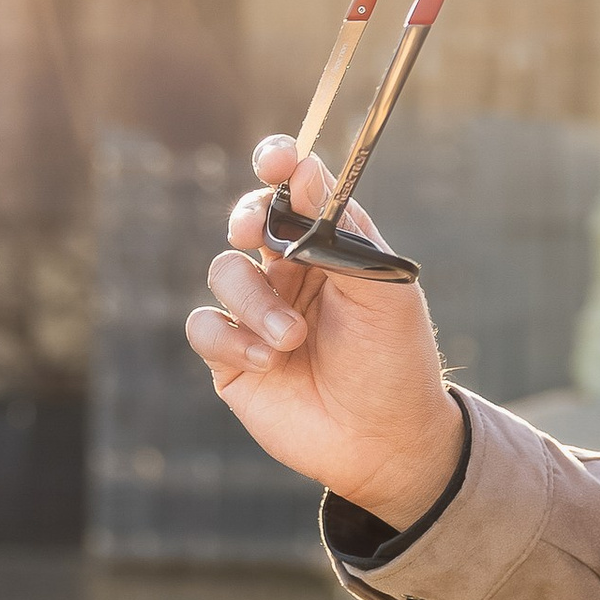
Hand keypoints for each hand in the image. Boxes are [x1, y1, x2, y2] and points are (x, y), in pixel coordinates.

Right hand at [184, 137, 463, 523]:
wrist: (386, 440)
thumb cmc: (394, 359)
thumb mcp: (382, 289)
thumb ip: (341, 231)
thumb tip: (304, 170)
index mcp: (327, 247)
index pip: (294, 189)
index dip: (278, 164)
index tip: (276, 158)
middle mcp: (287, 273)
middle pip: (246, 218)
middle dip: (245, 218)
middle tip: (254, 233)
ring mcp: (256, 313)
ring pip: (223, 272)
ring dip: (256, 302)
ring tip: (293, 338)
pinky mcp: (232, 358)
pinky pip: (205, 326)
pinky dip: (233, 339)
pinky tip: (271, 361)